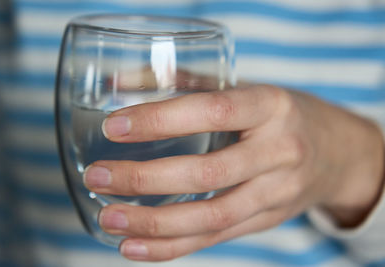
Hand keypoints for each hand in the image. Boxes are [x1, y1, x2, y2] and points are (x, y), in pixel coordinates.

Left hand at [83, 85, 383, 260]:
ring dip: (154, 222)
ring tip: (109, 218)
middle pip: (208, 173)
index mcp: (271, 105)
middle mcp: (278, 150)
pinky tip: (135, 246)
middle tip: (98, 176)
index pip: (213, 111)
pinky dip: (173, 247)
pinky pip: (217, 238)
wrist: (336, 151)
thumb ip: (188, 82)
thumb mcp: (247, 88)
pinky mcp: (267, 220)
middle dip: (145, 179)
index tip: (115, 127)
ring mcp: (277, 192)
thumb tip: (121, 82)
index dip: (161, 119)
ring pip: (212, 217)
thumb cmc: (281, 113)